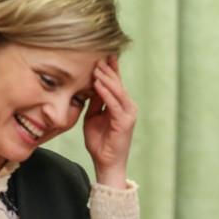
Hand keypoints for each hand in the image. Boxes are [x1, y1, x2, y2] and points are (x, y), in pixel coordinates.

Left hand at [83, 55, 136, 188]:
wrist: (107, 164)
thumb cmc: (100, 143)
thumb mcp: (93, 118)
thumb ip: (94, 103)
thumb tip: (90, 86)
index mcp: (121, 106)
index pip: (116, 83)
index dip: (110, 69)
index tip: (101, 54)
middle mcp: (128, 108)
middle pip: (118, 84)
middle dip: (108, 69)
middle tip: (98, 55)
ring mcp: (128, 115)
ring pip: (118, 91)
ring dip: (106, 78)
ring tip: (96, 66)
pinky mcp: (124, 122)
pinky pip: (114, 104)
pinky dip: (106, 93)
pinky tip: (98, 83)